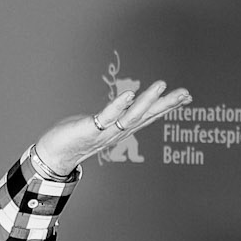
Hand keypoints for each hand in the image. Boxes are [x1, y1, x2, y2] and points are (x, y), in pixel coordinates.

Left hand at [34, 81, 190, 174]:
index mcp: (122, 128)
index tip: (186, 95)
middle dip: (166, 104)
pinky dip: (119, 106)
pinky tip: (129, 94)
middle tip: (185, 93)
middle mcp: (118, 131)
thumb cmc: (76, 136)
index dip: (167, 106)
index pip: (149, 115)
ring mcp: (105, 131)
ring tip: (161, 86)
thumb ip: (115, 114)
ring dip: (146, 101)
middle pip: (146, 116)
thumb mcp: (101, 122)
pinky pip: (107, 116)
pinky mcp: (90, 129)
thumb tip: (128, 101)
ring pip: (131, 116)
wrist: (53, 155)